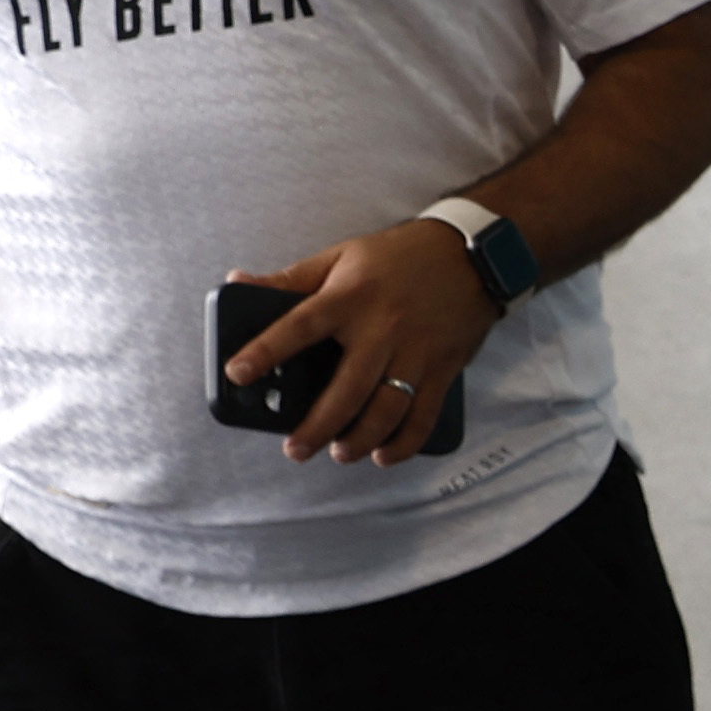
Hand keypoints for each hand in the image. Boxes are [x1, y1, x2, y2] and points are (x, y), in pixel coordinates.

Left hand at [223, 219, 503, 464]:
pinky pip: (424, 414)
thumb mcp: (340, 257)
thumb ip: (290, 278)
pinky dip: (405, 442)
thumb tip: (238, 283)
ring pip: (387, 409)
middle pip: (346, 389)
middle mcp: (382, 328)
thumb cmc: (398, 256)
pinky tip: (384, 454)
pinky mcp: (443, 368)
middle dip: (318, 426)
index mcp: (349, 297)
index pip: (300, 326)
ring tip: (339, 453)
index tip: (238, 374)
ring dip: (360, 439)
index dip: (266, 350)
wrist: (472, 255)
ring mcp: (416, 352)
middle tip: (295, 449)